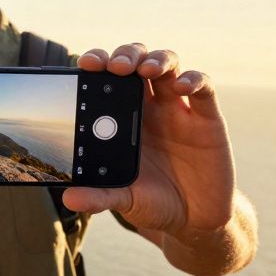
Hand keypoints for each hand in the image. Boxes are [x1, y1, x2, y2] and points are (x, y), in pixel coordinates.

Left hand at [62, 43, 235, 237]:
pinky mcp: (207, 119)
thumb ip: (99, 196)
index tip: (85, 63)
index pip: (107, 79)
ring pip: (169, 66)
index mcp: (121, 118)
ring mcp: (178, 110)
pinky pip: (204, 88)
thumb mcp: (125, 200)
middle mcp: (149, 107)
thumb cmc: (153, 202)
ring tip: (144, 69)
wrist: (194, 220)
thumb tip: (68, 198)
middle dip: (125, 56)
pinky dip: (194, 79)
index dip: (99, 64)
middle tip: (114, 66)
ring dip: (156, 59)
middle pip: (137, 63)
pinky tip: (182, 86)